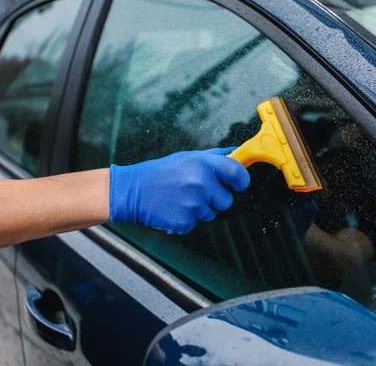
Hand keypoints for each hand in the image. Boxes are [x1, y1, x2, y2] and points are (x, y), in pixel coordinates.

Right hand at [109, 148, 249, 234]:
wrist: (133, 190)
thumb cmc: (162, 172)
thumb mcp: (188, 157)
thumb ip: (214, 156)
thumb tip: (236, 153)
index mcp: (204, 164)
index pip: (237, 173)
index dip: (241, 180)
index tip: (238, 183)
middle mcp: (201, 183)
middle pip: (226, 200)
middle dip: (216, 198)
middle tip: (196, 191)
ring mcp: (193, 204)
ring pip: (211, 213)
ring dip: (200, 209)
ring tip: (181, 198)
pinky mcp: (185, 221)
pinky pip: (196, 223)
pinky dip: (187, 218)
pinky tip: (174, 208)